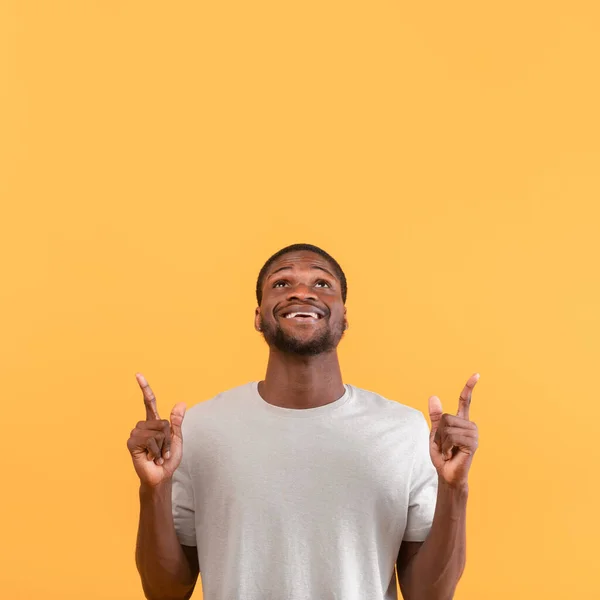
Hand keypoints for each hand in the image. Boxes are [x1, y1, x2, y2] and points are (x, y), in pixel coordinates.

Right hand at [127, 373, 186, 487]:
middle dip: (168, 438)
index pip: (148, 402)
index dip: (145, 388)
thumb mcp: (177, 439)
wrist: (161, 476)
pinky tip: (151, 458)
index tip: (138, 374)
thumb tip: (181, 403)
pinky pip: (150, 439)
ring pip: (157, 431)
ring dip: (162, 445)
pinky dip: (155, 450)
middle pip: (162, 421)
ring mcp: (136, 434)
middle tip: (164, 450)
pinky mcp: (132, 443)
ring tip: (158, 455)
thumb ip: (177, 422)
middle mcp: (143, 426)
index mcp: (154, 422)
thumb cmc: (168, 459)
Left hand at [428, 373, 479, 488]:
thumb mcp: (435, 433)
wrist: (447, 473)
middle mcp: (469, 425)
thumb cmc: (442, 455)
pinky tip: (452, 454)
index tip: (477, 375)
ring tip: (448, 451)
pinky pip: (451, 437)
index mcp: (461, 421)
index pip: (465, 401)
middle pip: (445, 417)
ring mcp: (473, 434)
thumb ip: (435, 416)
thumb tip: (433, 396)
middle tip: (444, 446)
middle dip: (438, 433)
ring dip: (442, 442)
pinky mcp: (472, 443)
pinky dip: (446, 447)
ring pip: (447, 428)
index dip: (469, 387)